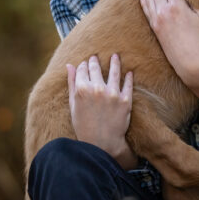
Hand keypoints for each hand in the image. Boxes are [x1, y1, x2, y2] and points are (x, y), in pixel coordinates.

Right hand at [67, 54, 137, 169]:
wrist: (101, 143)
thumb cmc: (83, 126)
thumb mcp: (73, 105)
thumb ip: (71, 83)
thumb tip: (69, 65)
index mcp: (82, 89)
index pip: (82, 69)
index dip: (83, 65)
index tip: (85, 63)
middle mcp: (97, 88)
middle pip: (96, 68)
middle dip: (95, 61)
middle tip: (96, 57)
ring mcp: (112, 94)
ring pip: (114, 71)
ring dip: (115, 62)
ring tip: (115, 56)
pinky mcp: (125, 100)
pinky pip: (127, 84)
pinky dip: (128, 77)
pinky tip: (128, 72)